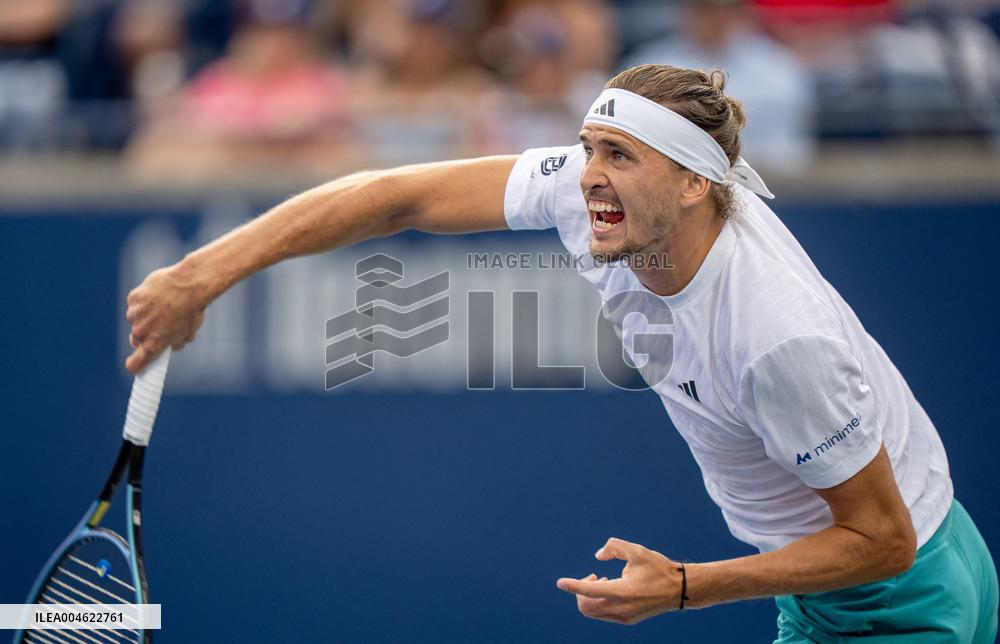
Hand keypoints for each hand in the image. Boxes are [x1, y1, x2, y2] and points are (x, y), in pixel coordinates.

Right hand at [125, 262, 207, 372]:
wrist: (188, 285)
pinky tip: (157, 294)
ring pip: (136, 319)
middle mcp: (140, 332)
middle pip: (136, 340)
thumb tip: (170, 345)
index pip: (135, 363)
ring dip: (144, 316)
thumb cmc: (192, 310)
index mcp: (154, 345)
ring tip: (162, 306)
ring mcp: (135, 315)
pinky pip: (136, 303)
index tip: (136, 366)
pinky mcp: (133, 299)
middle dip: (145, 336)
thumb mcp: (189, 332)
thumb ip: (177, 342)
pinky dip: (144, 300)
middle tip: (159, 327)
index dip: (136, 365)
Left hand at [556, 537, 683, 625]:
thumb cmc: (658, 567)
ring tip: (602, 580)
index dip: (573, 585)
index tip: (560, 582)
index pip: (589, 591)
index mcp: (622, 591)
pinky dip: (599, 602)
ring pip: (593, 613)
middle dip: (580, 591)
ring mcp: (624, 617)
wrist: (680, 589)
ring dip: (589, 597)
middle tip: (591, 576)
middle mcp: (621, 608)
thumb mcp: (636, 550)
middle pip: (586, 606)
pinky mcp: (628, 620)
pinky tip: (610, 588)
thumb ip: (614, 547)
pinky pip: (604, 615)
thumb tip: (598, 556)